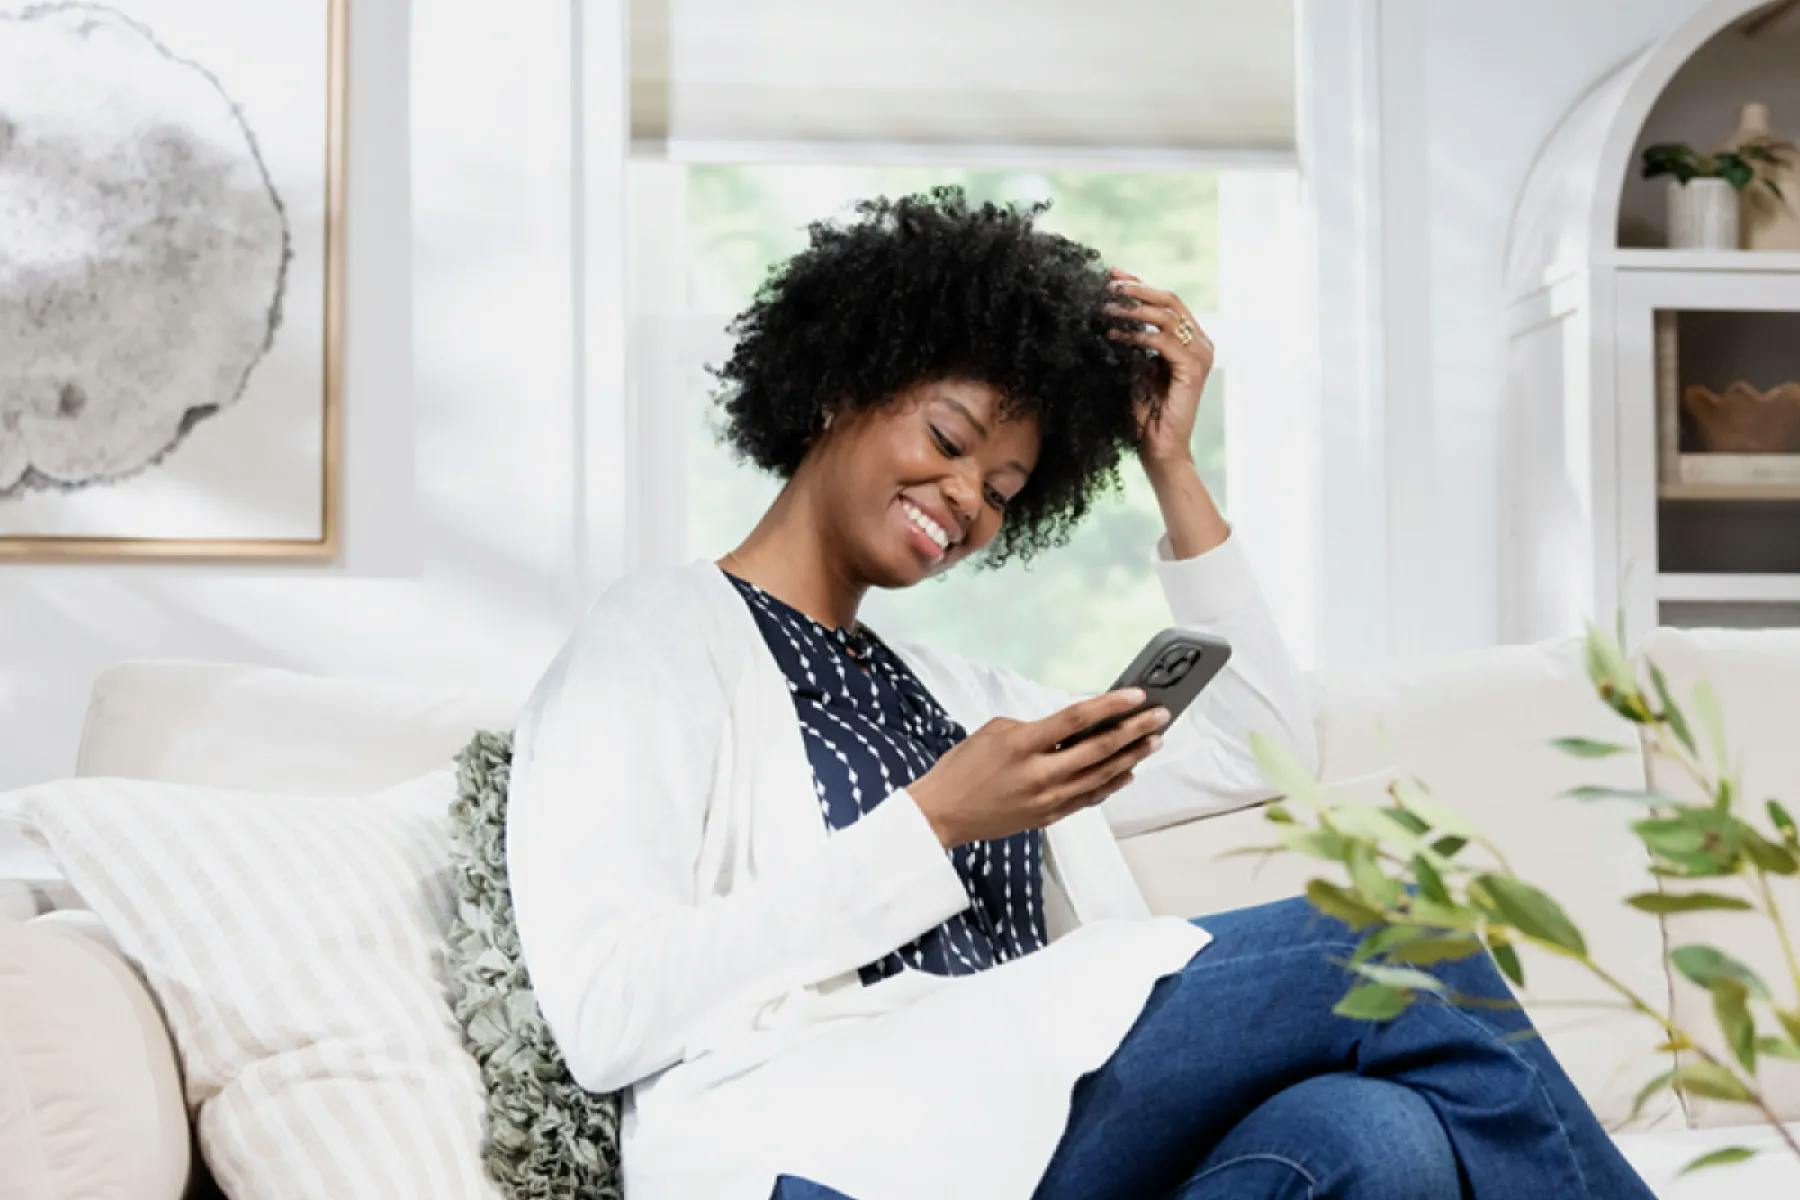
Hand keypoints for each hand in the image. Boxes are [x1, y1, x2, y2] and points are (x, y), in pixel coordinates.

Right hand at [908, 689, 1171, 847]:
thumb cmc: (963, 767)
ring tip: (1154, 740)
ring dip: (1132, 757)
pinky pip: (1090, 798)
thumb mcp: (994, 732)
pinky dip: (1112, 783)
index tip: (1137, 695)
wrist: (942, 814)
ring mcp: (1047, 799)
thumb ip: (1036, 727)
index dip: (1111, 705)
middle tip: (1160, 717)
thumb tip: (1074, 727)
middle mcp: (1040, 774)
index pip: (1077, 719)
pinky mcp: (1049, 816)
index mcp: (1022, 745)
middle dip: (1135, 731)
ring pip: (1102, 776)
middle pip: (1099, 749)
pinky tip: (1128, 771)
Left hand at [1103, 265, 1215, 469]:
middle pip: (1169, 301)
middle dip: (1136, 289)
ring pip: (1166, 316)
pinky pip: (1163, 342)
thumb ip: (1132, 341)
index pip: (1165, 302)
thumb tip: (1110, 311)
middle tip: (1108, 285)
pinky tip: (1115, 335)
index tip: (1111, 274)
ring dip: (1133, 309)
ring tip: (1106, 308)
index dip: (1139, 284)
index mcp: (1190, 340)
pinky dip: (1137, 335)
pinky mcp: (1193, 370)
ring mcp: (1200, 355)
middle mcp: (1200, 344)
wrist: (1158, 448)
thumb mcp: (1135, 367)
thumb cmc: (1145, 413)